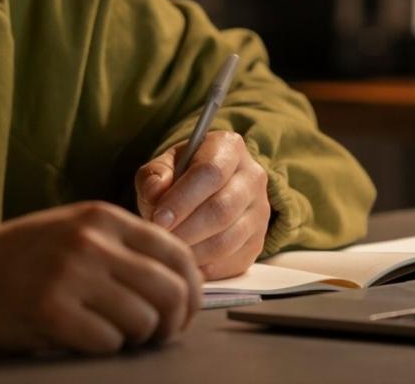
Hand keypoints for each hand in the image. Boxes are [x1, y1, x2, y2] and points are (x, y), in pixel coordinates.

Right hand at [0, 201, 200, 354]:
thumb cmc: (22, 260)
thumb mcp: (76, 233)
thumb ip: (124, 249)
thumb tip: (182, 287)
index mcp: (103, 217)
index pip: (178, 254)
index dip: (192, 292)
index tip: (183, 314)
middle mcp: (90, 240)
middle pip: (170, 292)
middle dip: (172, 324)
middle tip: (155, 336)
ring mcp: (70, 273)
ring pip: (143, 321)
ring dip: (133, 339)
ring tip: (110, 334)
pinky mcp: (49, 310)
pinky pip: (107, 343)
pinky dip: (101, 349)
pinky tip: (80, 339)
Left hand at [135, 130, 269, 279]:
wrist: (206, 192)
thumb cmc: (180, 177)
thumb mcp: (163, 167)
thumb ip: (154, 176)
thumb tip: (155, 193)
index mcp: (229, 147)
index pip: (210, 173)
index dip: (182, 199)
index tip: (158, 219)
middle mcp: (252, 177)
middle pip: (222, 209)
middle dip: (186, 230)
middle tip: (161, 241)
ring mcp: (260, 211)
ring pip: (228, 240)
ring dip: (194, 252)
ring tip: (170, 253)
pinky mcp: (259, 241)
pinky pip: (234, 262)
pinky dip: (207, 268)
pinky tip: (186, 264)